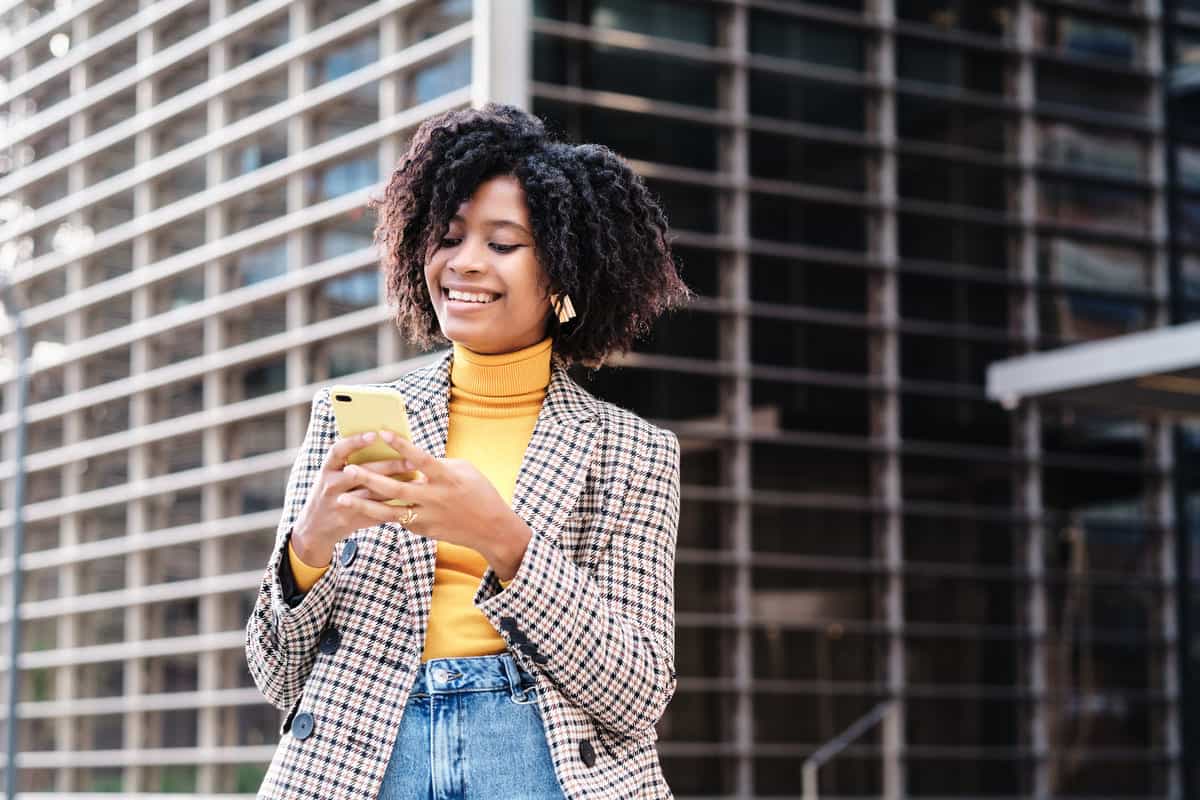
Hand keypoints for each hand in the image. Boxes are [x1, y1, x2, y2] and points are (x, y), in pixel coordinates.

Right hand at [290, 431, 414, 567]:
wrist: (314, 527)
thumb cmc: (331, 492)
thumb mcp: (331, 475)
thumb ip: (350, 462)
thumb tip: (384, 444)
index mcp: (326, 469)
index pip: (338, 451)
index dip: (355, 442)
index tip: (374, 434)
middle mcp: (330, 485)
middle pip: (362, 473)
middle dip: (389, 466)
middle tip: (411, 461)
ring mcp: (339, 504)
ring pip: (372, 494)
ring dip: (396, 486)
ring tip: (417, 480)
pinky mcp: (350, 520)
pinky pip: (375, 512)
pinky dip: (393, 505)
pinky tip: (410, 499)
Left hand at [334, 432, 531, 579]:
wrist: (490, 528)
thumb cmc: (479, 492)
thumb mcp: (464, 470)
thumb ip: (437, 464)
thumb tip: (413, 458)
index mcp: (446, 478)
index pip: (420, 458)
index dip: (401, 445)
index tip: (383, 432)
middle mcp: (434, 498)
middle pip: (396, 488)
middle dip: (370, 478)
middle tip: (349, 469)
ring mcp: (427, 517)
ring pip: (389, 512)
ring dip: (364, 504)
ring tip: (343, 497)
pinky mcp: (423, 530)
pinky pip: (399, 519)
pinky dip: (383, 512)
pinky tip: (366, 506)